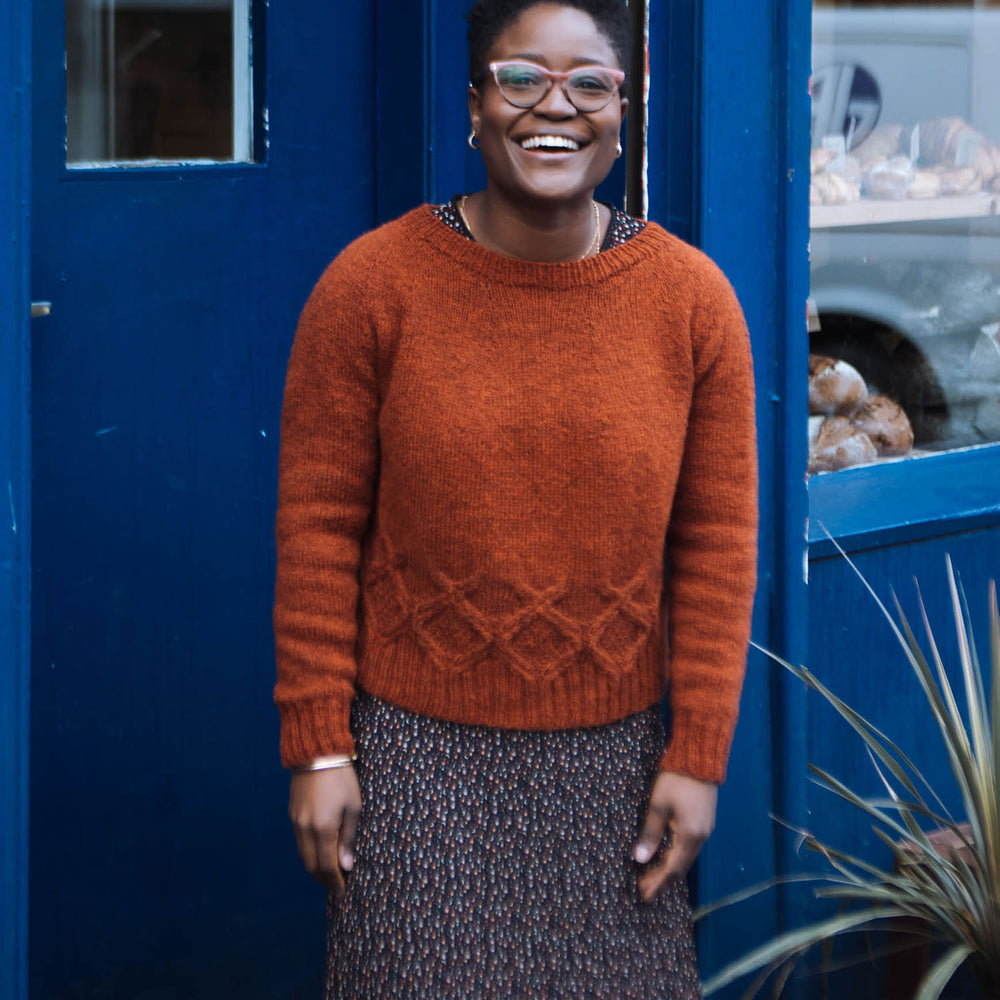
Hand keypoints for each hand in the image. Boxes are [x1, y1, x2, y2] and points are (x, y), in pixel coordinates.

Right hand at [288, 766, 361, 897]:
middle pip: (312, 865)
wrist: (317, 754)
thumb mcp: (353, 807)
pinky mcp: (292, 814)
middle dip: (324, 880)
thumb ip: (348, 838)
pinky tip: (319, 852)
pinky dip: (309, 853)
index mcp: (323, 829)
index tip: (342, 893)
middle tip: (336, 888)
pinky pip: (299, 842)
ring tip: (329, 874)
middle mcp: (305, 829)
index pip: (327, 866)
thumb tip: (346, 865)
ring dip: (315, 868)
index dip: (335, 882)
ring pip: (303, 855)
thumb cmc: (342, 779)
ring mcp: (296, 822)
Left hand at [633, 771, 717, 901]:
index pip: (671, 868)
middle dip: (662, 879)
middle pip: (680, 867)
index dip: (657, 882)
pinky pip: (689, 847)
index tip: (643, 894)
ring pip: (685, 858)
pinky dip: (676, 856)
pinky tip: (665, 856)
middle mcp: (701, 837)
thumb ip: (650, 833)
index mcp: (690, 836)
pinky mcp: (704, 822)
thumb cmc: (676, 780)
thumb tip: (639, 858)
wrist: (700, 760)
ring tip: (651, 876)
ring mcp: (705, 830)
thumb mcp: (658, 805)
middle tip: (644, 889)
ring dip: (669, 868)